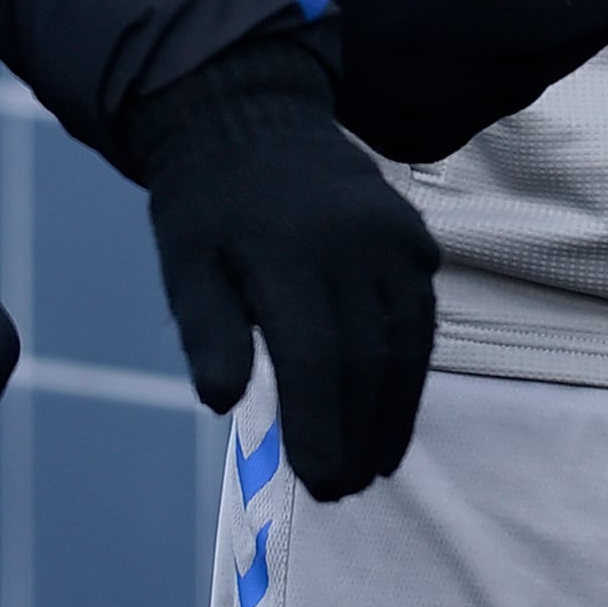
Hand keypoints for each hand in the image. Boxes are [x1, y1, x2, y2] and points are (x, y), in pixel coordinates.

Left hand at [128, 35, 439, 498]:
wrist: (253, 116)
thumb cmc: (207, 208)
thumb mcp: (185, 266)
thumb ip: (207, 331)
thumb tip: (220, 401)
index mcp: (287, 252)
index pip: (315, 358)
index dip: (321, 427)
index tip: (319, 484)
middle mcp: (351, 243)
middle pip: (367, 360)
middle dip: (358, 435)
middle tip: (343, 490)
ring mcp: (391, 237)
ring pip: (406, 344)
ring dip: (394, 413)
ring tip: (374, 467)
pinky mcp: (414, 235)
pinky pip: (422, 314)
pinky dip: (413, 371)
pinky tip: (396, 413)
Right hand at [273, 0, 607, 164]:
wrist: (246, 23)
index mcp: (457, 36)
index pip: (561, 20)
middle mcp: (454, 94)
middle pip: (547, 57)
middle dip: (576, 16)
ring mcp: (434, 126)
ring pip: (518, 84)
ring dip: (539, 44)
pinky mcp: (416, 140)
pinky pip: (485, 104)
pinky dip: (503, 69)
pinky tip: (494, 36)